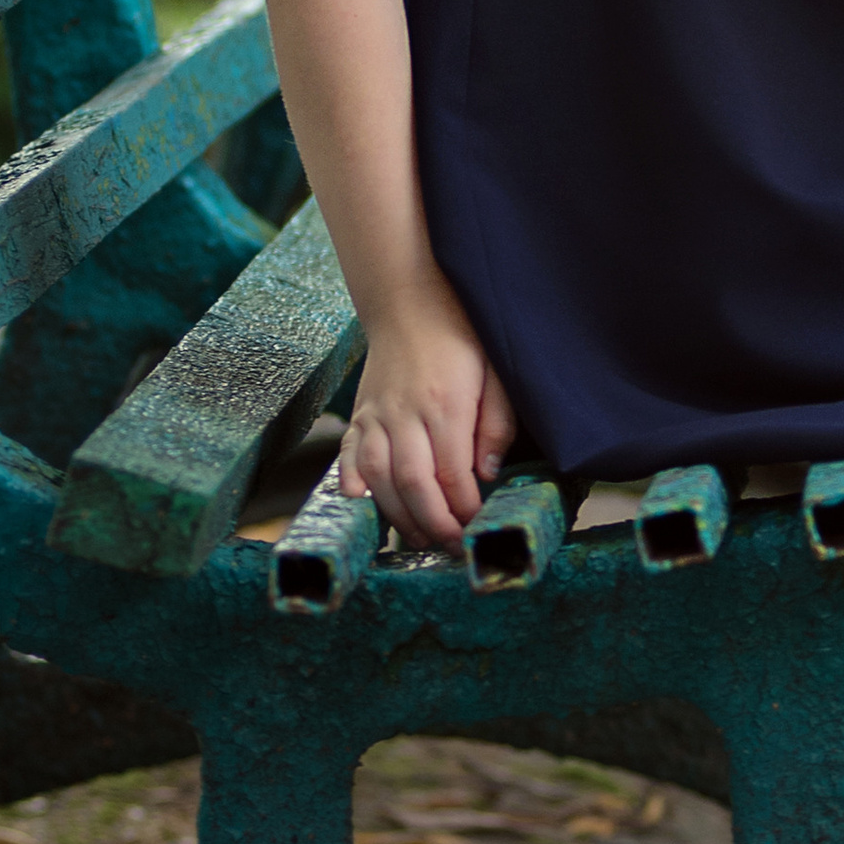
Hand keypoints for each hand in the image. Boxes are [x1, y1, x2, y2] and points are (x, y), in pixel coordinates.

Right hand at [336, 278, 517, 549]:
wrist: (408, 298)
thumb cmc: (460, 335)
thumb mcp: (495, 372)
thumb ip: (496, 423)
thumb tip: (487, 473)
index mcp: (446, 405)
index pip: (453, 474)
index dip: (464, 508)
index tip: (476, 527)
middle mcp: (405, 414)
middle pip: (412, 484)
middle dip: (432, 523)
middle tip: (450, 546)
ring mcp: (377, 414)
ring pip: (378, 477)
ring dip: (396, 514)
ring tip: (419, 537)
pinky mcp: (360, 413)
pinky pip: (347, 454)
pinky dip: (351, 483)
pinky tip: (361, 504)